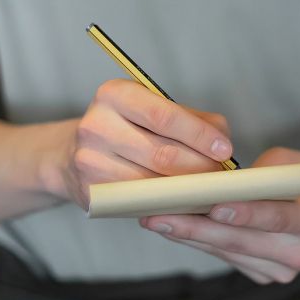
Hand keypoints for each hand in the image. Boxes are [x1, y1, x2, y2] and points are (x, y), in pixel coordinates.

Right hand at [60, 79, 233, 208]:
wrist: (74, 154)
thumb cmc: (127, 129)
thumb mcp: (155, 110)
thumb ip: (193, 119)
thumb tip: (223, 139)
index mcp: (115, 94)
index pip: (165, 116)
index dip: (200, 135)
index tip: (225, 150)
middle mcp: (96, 124)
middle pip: (162, 154)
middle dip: (200, 168)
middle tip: (222, 177)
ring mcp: (89, 160)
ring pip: (152, 183)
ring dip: (187, 191)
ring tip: (208, 190)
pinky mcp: (90, 191)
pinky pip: (139, 202)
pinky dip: (167, 204)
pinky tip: (182, 202)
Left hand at [139, 147, 299, 283]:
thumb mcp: (291, 162)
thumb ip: (257, 175)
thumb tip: (213, 184)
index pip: (276, 218)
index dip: (244, 213)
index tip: (213, 206)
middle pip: (240, 240)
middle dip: (195, 227)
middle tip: (156, 215)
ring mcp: (282, 270)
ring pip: (227, 251)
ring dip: (189, 235)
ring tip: (153, 219)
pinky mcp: (265, 275)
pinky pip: (227, 257)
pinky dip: (201, 241)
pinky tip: (174, 228)